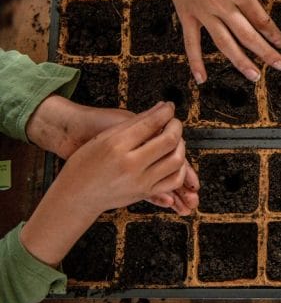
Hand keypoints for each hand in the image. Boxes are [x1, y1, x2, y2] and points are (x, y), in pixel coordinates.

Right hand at [26, 96, 199, 214]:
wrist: (77, 196)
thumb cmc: (86, 163)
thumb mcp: (104, 137)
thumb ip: (135, 122)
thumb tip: (161, 107)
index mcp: (117, 147)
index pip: (151, 124)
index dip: (166, 112)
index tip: (170, 107)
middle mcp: (130, 165)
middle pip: (169, 141)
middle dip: (177, 127)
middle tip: (174, 122)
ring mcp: (140, 182)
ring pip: (176, 161)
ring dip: (181, 146)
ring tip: (175, 140)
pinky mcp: (145, 193)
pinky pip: (174, 181)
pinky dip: (180, 168)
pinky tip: (175, 159)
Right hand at [145, 0, 280, 83]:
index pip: (260, 18)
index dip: (273, 33)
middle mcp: (221, 5)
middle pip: (247, 35)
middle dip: (265, 53)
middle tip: (280, 66)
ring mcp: (203, 13)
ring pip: (224, 43)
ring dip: (240, 62)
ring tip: (255, 76)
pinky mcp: (187, 16)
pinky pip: (191, 43)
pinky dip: (195, 62)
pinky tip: (202, 79)